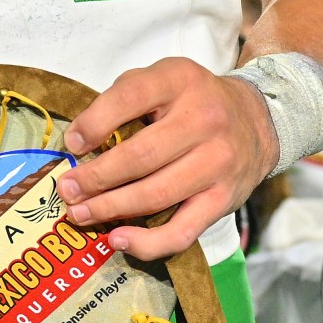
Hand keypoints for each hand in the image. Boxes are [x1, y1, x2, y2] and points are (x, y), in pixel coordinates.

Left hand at [56, 57, 278, 259]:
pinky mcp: (223, 200)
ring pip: (156, 195)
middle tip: (67, 190)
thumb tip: (79, 142)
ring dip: (110, 209)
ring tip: (80, 213)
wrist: (256, 122)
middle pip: (140, 156)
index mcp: (180, 80)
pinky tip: (117, 240)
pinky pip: (182, 230)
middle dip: (96, 177)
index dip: (95, 122)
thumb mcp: (162, 80)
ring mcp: (217, 163)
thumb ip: (123, 98)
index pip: (131, 96)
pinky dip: (147, 242)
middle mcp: (204, 120)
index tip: (71, 144)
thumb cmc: (191, 102)